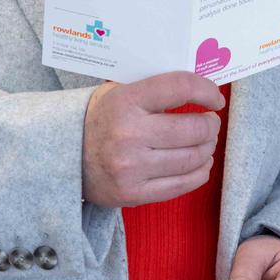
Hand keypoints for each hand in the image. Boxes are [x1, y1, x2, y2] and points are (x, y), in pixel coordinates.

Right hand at [82, 72, 223, 207]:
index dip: (206, 90)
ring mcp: (131, 167)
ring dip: (208, 148)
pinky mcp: (133, 193)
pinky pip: (182, 185)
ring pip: (192, 158)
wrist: (64, 156)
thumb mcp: (118, 91)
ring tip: (206, 142)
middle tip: (211, 122)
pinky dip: (200, 172)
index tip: (215, 98)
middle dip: (211, 125)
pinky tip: (201, 163)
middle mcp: (129, 134)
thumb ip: (154, 87)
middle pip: (194, 129)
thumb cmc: (100, 118)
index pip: (180, 88)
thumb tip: (199, 86)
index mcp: (125, 101)